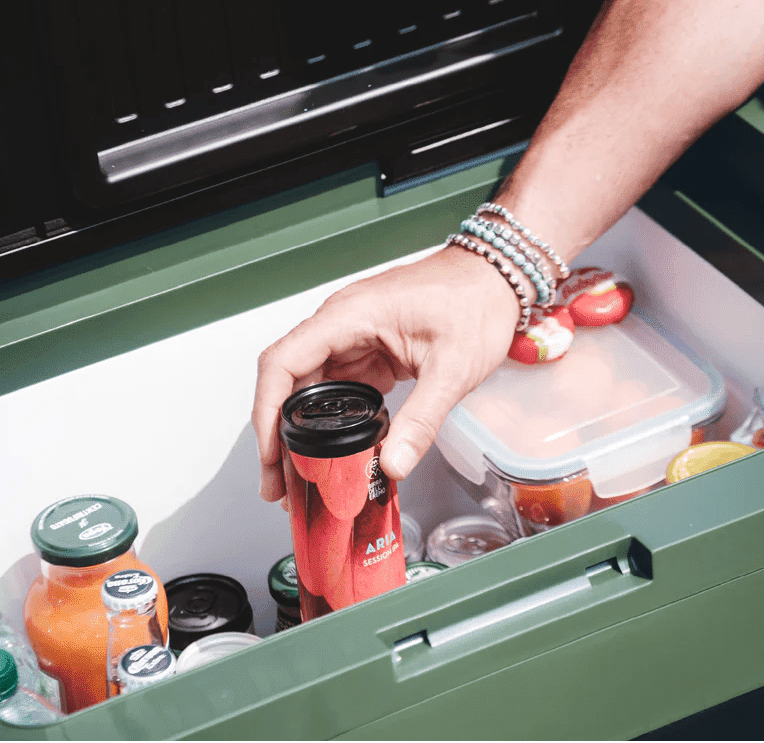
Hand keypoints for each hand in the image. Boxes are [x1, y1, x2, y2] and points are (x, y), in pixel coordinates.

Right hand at [253, 244, 523, 502]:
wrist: (496, 278)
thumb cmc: (475, 301)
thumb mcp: (452, 368)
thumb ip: (422, 419)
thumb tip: (393, 465)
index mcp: (349, 316)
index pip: (283, 362)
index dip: (267, 411)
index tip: (269, 453)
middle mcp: (341, 324)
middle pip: (288, 381)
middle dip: (278, 435)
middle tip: (278, 484)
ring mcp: (353, 338)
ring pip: (308, 388)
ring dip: (299, 432)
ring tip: (299, 479)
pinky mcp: (368, 351)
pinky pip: (337, 388)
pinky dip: (328, 423)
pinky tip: (331, 454)